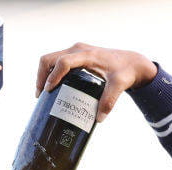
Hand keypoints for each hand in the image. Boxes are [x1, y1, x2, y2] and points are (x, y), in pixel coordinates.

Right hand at [36, 44, 156, 121]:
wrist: (131, 62)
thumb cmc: (125, 72)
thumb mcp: (119, 85)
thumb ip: (109, 100)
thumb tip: (99, 118)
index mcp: (87, 55)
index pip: (64, 62)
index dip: (53, 76)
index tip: (48, 90)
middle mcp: (78, 50)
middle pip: (50, 59)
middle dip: (41, 76)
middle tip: (41, 95)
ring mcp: (75, 51)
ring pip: (50, 59)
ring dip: (43, 75)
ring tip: (43, 94)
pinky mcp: (75, 55)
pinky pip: (56, 61)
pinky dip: (50, 73)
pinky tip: (52, 87)